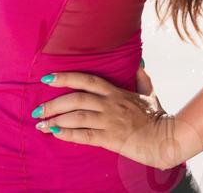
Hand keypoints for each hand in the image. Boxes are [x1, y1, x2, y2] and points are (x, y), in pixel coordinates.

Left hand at [32, 66, 185, 169]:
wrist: (166, 139)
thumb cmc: (157, 117)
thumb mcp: (149, 93)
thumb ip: (141, 78)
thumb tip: (139, 62)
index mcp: (116, 92)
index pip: (86, 80)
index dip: (66, 77)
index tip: (47, 78)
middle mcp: (109, 104)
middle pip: (76, 99)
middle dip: (54, 103)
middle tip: (37, 108)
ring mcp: (109, 121)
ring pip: (77, 116)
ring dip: (56, 119)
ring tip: (40, 123)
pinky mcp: (110, 139)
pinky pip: (85, 136)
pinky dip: (68, 134)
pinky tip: (55, 134)